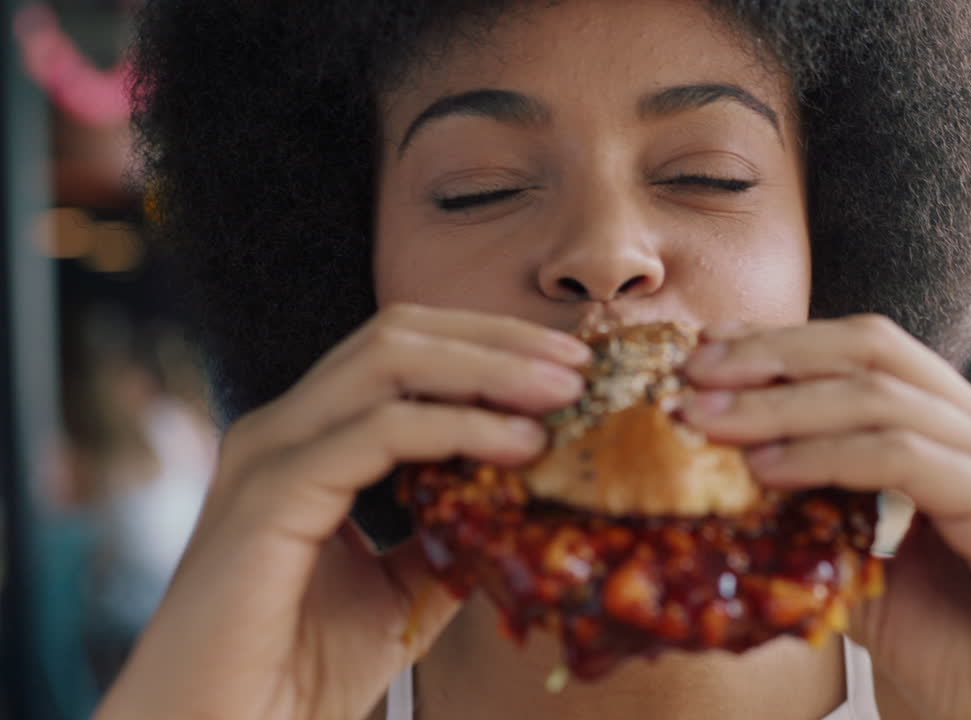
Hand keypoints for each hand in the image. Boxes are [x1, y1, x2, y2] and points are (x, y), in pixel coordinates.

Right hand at [96, 306, 589, 719]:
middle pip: (398, 336)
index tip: (568, 369)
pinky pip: (378, 432)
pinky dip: (459, 426)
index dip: (487, 346)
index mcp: (308, 440)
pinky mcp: (270, 495)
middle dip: (497, 339)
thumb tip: (524, 501)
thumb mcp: (402, 590)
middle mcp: (283, 429)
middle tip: (578, 364)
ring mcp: (270, 453)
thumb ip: (449, 533)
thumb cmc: (299, 673)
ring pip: (388, 361)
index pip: (402, 353)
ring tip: (563, 392)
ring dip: (489, 367)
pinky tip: (519, 443)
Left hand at [682, 316, 970, 719]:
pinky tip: (769, 470)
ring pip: (879, 393)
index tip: (702, 351)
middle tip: (692, 369)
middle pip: (871, 347)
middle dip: (773, 351)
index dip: (781, 344)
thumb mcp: (872, 584)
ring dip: (781, 400)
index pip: (865, 356)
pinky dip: (827, 454)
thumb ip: (822, 531)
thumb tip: (738, 500)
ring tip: (708, 419)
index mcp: (961, 438)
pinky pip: (905, 456)